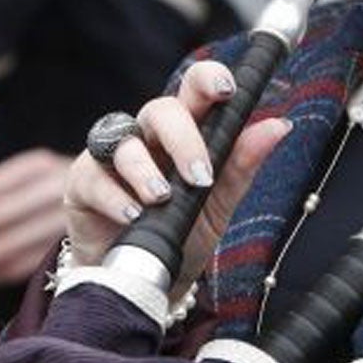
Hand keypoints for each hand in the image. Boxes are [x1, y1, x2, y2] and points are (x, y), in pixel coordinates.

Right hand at [62, 62, 291, 283]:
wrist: (145, 282)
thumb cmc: (183, 234)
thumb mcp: (219, 203)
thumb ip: (243, 164)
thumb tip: (279, 126)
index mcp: (186, 133)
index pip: (194, 89)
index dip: (208, 79)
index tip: (227, 90)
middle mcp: (147, 137)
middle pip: (160, 110)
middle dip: (182, 137)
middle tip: (200, 174)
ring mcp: (111, 159)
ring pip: (122, 140)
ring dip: (144, 169)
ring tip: (161, 198)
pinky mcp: (82, 185)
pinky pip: (92, 177)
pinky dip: (116, 197)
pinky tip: (133, 216)